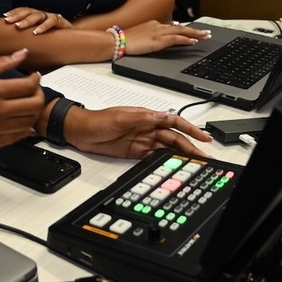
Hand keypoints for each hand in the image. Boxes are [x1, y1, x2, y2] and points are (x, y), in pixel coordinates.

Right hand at [0, 49, 44, 147]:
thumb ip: (1, 63)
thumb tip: (23, 53)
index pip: (28, 86)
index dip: (36, 79)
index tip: (34, 76)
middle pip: (33, 106)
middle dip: (39, 95)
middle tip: (34, 91)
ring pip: (28, 123)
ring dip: (32, 112)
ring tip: (26, 104)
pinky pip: (16, 138)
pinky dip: (23, 129)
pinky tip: (18, 120)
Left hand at [3, 7, 72, 33]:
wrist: (75, 40)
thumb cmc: (54, 40)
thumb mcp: (39, 38)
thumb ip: (28, 39)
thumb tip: (12, 47)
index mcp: (36, 17)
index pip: (23, 11)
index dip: (14, 12)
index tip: (5, 17)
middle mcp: (43, 15)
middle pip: (28, 11)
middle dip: (17, 15)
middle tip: (8, 21)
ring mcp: (52, 17)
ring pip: (38, 15)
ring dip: (27, 20)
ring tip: (19, 26)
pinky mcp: (61, 22)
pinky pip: (52, 21)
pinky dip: (44, 26)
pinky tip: (37, 31)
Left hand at [63, 106, 211, 158]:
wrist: (79, 132)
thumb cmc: (97, 120)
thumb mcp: (120, 119)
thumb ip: (141, 119)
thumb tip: (162, 115)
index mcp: (146, 117)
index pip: (173, 121)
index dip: (190, 129)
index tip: (202, 137)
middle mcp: (146, 128)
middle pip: (173, 138)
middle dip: (189, 146)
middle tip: (202, 156)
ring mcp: (141, 140)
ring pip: (166, 148)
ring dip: (179, 155)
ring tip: (192, 163)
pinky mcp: (134, 152)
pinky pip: (154, 157)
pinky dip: (164, 161)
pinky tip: (172, 166)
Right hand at [122, 20, 210, 54]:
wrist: (117, 41)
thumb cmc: (125, 40)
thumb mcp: (140, 36)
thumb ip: (150, 36)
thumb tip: (157, 41)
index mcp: (154, 25)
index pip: (173, 27)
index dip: (184, 30)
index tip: (193, 32)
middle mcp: (158, 26)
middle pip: (181, 27)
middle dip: (195, 30)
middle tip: (206, 33)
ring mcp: (159, 32)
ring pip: (181, 31)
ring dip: (195, 34)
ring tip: (205, 36)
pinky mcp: (158, 40)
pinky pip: (175, 39)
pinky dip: (185, 40)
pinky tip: (193, 42)